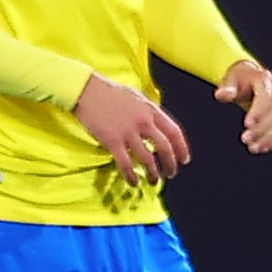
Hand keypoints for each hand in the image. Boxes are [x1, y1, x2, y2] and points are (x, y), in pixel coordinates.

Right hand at [74, 74, 191, 183]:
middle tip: (170, 173)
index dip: (182, 148)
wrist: (87, 89)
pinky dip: (132, 176)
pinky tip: (134, 181)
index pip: (174, 132)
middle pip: (165, 148)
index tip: (184, 159)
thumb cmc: (110, 92)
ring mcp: (128, 132)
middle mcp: (143, 121)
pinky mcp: (112, 141)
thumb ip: (149, 112)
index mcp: (151, 110)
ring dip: (153, 173)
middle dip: (170, 164)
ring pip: (148, 159)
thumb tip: (158, 126)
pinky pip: (126, 164)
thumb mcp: (137, 97)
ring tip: (153, 180)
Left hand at [217, 59, 271, 154]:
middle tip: (245, 139)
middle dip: (261, 128)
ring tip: (252, 148)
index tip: (247, 124)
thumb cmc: (238, 79)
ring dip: (268, 138)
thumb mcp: (230, 79)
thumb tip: (222, 95)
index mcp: (265, 79)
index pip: (265, 96)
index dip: (259, 110)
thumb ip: (227, 88)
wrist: (250, 77)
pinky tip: (262, 148)